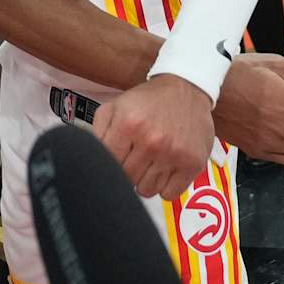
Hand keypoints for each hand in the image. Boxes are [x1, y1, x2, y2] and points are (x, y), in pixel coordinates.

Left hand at [94, 74, 215, 199]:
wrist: (186, 89)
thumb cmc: (148, 101)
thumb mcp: (115, 106)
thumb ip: (97, 133)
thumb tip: (90, 161)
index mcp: (128, 124)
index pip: (109, 165)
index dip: (110, 165)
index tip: (117, 159)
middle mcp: (152, 141)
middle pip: (127, 179)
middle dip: (128, 171)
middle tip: (135, 157)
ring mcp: (174, 154)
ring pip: (147, 190)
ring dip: (146, 180)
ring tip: (151, 161)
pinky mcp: (193, 163)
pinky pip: (169, 194)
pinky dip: (165, 186)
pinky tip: (166, 168)